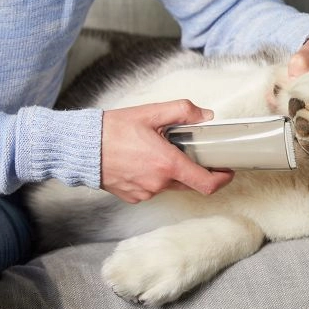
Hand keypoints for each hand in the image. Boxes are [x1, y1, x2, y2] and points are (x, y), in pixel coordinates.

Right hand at [101, 100, 233, 203]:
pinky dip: (154, 178)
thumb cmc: (113, 130)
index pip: (206, 183)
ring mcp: (146, 193)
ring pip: (170, 185)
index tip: (227, 171)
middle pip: (189, 183)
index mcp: (167, 164)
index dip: (222, 179)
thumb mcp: (150, 113)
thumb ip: (182, 111)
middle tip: (189, 150)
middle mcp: (158, 183)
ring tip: (158, 151)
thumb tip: (206, 116)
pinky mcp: (133, 197)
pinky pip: (153, 189)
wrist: (81, 147)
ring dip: (171, 172)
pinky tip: (143, 162)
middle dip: (193, 169)